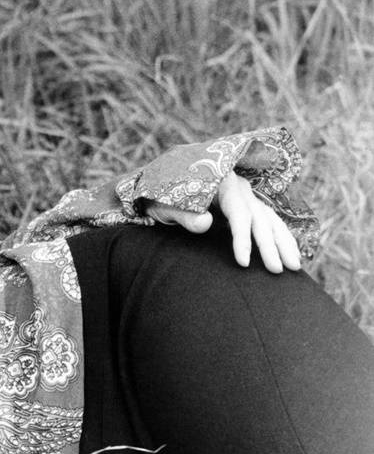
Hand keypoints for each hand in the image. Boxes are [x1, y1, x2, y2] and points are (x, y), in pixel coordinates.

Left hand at [145, 171, 301, 272]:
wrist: (158, 189)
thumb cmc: (160, 198)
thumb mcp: (165, 206)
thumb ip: (183, 215)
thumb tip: (204, 224)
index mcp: (221, 182)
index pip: (239, 214)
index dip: (243, 239)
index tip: (244, 263)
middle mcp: (239, 187)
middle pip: (260, 218)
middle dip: (271, 245)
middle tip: (277, 270)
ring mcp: (245, 196)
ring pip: (271, 219)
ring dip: (284, 243)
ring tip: (295, 267)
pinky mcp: (247, 205)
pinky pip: (269, 221)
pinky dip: (281, 236)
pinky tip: (292, 253)